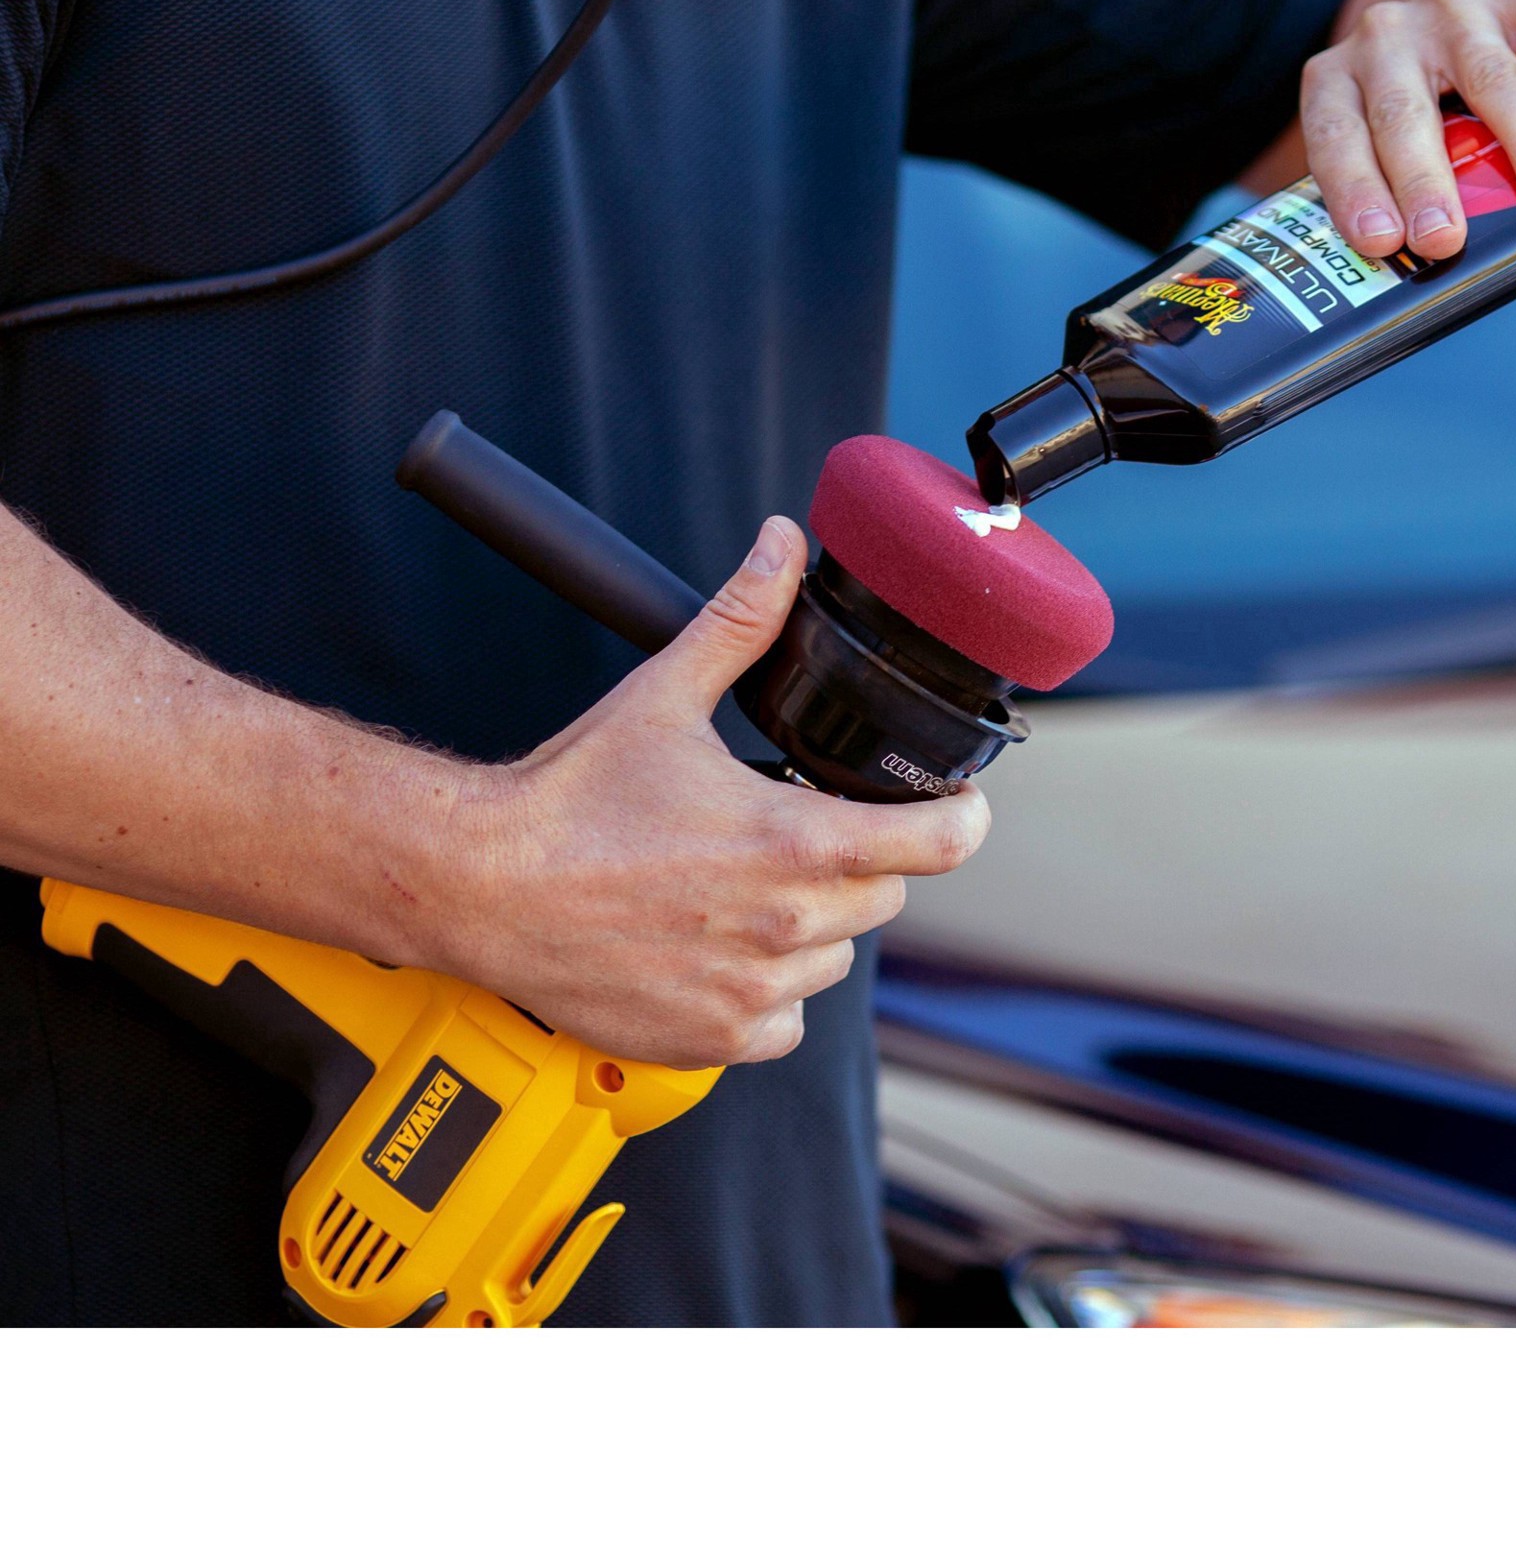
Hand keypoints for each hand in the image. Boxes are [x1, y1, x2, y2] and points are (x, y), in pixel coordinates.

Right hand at [430, 517, 989, 1068]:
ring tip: (740, 888)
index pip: (939, 845)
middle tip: (794, 832)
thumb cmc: (569, 799)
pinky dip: (767, 991)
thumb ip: (740, 621)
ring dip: (810, 924)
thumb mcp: (666, 694)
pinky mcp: (714, 1040)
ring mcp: (752, 991)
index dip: (960, 819)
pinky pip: (785, 1020)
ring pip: (834, 957)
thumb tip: (781, 548)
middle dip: (856, 860)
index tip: (955, 807)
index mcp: (795, 842)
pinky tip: (718, 949)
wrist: (482, 886)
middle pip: (884, 895)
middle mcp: (785, 925)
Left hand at [1299, 0, 1515, 262]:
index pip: (1336, 139)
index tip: (1381, 241)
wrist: (1450, 17)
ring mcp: (1450, 6)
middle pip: (1403, 115)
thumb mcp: (1386, 143)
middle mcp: (1384, 37)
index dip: (1355, 190)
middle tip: (1446, 239)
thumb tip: (1445, 266)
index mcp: (1336, 82)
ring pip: (1488, 78)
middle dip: (1425, 183)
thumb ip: (1401, 190)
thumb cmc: (1419, 111)